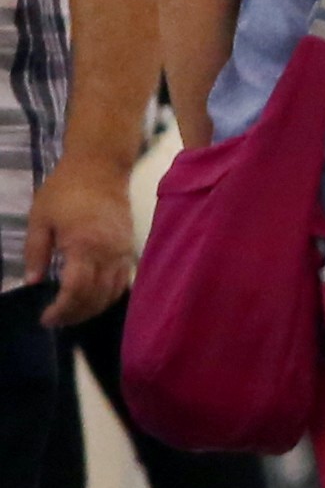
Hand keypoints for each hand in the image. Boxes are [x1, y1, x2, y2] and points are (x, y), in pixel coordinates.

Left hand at [20, 162, 134, 328]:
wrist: (100, 168)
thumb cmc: (65, 190)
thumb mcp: (39, 219)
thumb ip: (35, 253)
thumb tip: (33, 282)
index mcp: (83, 245)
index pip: (76, 290)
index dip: (61, 310)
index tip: (45, 318)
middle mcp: (108, 253)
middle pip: (96, 297)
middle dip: (75, 314)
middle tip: (56, 320)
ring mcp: (122, 252)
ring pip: (113, 293)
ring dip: (93, 309)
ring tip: (72, 313)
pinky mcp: (129, 248)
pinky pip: (122, 281)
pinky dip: (109, 296)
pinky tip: (93, 299)